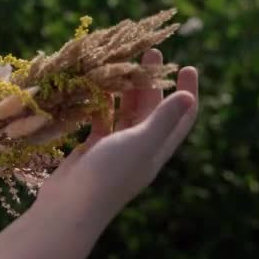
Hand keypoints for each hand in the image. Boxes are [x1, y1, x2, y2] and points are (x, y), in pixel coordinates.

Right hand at [40, 49, 198, 214]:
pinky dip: (101, 102)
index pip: (181, 117)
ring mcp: (114, 148)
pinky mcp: (92, 147)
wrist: (70, 206)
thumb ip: (163, 120)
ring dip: (127, 89)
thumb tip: (188, 96)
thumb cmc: (109, 175)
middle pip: (152, 108)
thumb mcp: (140, 144)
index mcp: (156, 148)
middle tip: (150, 53)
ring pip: (125, 111)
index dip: (187, 92)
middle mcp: (139, 147)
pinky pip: (101, 119)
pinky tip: (97, 86)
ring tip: (123, 63)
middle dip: (153, 81)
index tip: (188, 66)